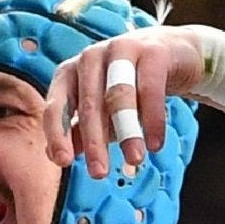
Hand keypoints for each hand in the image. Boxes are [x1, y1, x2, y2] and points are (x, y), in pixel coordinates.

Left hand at [43, 24, 204, 180]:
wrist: (173, 53)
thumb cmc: (128, 85)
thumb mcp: (100, 110)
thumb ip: (77, 131)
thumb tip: (52, 156)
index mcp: (70, 72)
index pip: (57, 105)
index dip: (58, 134)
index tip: (64, 163)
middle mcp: (91, 57)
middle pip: (89, 104)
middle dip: (94, 141)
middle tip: (100, 174)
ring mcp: (121, 50)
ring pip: (119, 95)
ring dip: (127, 131)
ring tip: (134, 160)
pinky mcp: (153, 52)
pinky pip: (151, 89)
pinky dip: (153, 119)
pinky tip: (156, 144)